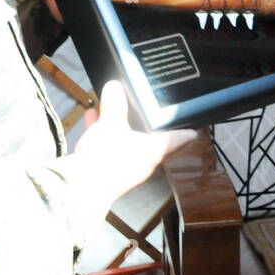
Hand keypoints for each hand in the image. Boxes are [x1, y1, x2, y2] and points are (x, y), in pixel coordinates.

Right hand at [72, 81, 195, 206]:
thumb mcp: (111, 122)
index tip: (194, 130)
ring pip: (125, 141)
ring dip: (119, 125)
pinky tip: (92, 117)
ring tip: (112, 107)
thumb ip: (114, 103)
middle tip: (149, 110)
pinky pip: (108, 148)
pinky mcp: (105, 173)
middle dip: (146, 124)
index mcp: (152, 151)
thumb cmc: (106, 155)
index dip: (185, 133)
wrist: (79, 189)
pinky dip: (102, 133)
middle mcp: (142, 162)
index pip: (175, 139)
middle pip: (149, 140)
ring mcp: (124, 169)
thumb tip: (115, 85)